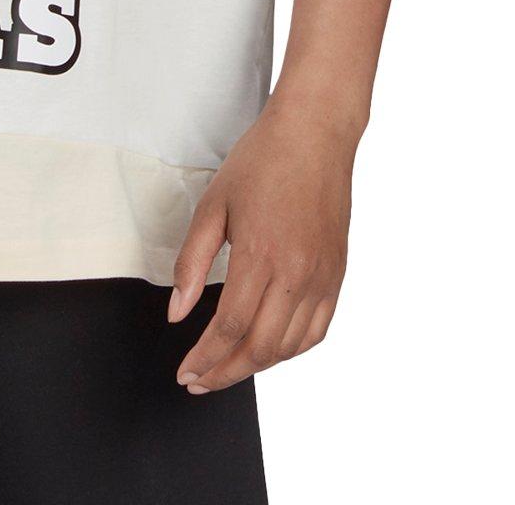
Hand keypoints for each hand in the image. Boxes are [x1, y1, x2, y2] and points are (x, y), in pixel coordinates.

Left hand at [164, 98, 356, 391]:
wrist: (315, 134)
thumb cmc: (262, 160)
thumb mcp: (213, 204)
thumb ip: (192, 262)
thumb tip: (178, 311)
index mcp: (261, 255)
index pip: (229, 328)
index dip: (204, 358)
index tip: (186, 372)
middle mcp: (296, 274)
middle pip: (260, 348)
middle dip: (225, 372)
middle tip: (200, 380)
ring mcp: (321, 277)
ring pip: (290, 347)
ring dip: (257, 365)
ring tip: (228, 366)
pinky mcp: (336, 274)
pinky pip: (317, 330)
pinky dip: (292, 350)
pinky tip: (270, 348)